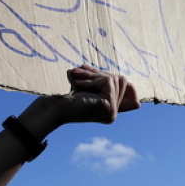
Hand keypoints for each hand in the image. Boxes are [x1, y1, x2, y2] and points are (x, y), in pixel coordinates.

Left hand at [19, 65, 139, 134]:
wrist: (52, 108)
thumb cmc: (65, 96)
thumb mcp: (88, 86)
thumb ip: (104, 82)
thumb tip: (123, 79)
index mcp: (109, 110)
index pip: (131, 92)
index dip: (120, 80)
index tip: (89, 71)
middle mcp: (112, 114)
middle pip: (122, 81)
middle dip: (99, 74)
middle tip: (79, 73)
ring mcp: (112, 112)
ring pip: (116, 79)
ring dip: (94, 75)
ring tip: (77, 78)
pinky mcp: (109, 106)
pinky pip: (108, 82)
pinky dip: (92, 80)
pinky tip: (78, 85)